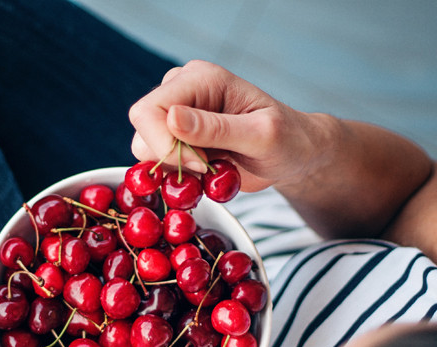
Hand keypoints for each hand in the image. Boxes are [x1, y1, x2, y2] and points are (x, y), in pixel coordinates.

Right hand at [128, 60, 327, 192]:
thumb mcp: (261, 135)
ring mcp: (176, 115)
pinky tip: (208, 173)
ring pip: (145, 150)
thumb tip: (172, 118)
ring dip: (177, 170)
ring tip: (213, 169)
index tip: (202, 165)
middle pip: (142, 129)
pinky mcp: (176, 138)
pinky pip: (158, 163)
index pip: (149, 110)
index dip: (167, 145)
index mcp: (200, 78)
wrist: (294, 154)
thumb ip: (217, 128)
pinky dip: (179, 177)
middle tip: (209, 168)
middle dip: (172, 159)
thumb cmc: (287, 139)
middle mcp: (182, 91)